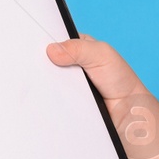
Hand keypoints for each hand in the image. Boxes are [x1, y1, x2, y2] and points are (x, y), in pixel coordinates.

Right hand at [45, 33, 158, 158]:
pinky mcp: (62, 106)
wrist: (127, 115)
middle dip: (40, 68)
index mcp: (76, 49)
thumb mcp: (102, 55)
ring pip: (44, 86)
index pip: (52, 42)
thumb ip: (79, 48)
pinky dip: (47, 104)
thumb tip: (52, 50)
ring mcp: (63, 88)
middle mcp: (67, 68)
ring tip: (43, 87)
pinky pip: (48, 104)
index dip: (42, 45)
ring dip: (43, 88)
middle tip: (35, 70)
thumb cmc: (120, 81)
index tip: (32, 48)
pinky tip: (46, 103)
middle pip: (44, 65)